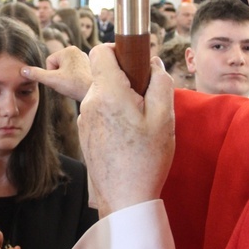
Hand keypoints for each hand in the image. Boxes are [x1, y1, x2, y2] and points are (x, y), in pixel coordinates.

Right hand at [21, 46, 91, 101]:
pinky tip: (79, 84)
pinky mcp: (88, 66)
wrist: (94, 93)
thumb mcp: (52, 80)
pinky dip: (73, 79)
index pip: (49, 62)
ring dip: (65, 78)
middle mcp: (77, 51)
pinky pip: (73, 72)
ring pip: (65, 70)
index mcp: (68, 50)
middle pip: (57, 66)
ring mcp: (84, 58)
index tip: (62, 80)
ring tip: (74, 84)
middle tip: (68, 83)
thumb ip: (37, 74)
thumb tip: (22, 70)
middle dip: (58, 76)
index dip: (51, 74)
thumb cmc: (75, 85)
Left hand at [78, 45, 174, 216]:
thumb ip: (160, 83)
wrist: (125, 199)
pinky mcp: (85, 134)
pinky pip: (100, 112)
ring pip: (103, 95)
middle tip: (148, 102)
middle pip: (105, 74)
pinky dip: (114, 116)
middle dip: (126, 80)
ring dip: (121, 100)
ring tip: (140, 125)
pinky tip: (129, 138)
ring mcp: (84, 119)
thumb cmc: (146, 159)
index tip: (136, 63)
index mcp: (108, 93)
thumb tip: (154, 64)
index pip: (100, 51)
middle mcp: (90, 103)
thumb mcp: (165, 117)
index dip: (118, 50)